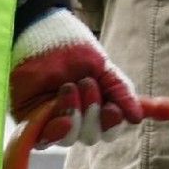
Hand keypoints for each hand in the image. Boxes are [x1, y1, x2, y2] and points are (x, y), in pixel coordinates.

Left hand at [9, 10, 142, 147]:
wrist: (43, 30)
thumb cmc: (72, 47)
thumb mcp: (103, 68)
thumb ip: (121, 91)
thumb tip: (138, 118)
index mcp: (94, 109)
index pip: (108, 130)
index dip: (112, 125)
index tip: (114, 110)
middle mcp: (74, 119)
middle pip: (91, 137)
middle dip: (92, 113)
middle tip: (87, 83)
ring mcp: (51, 120)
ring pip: (70, 138)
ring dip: (76, 115)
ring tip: (69, 86)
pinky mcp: (30, 120)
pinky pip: (46, 138)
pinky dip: (58, 130)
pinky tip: (64, 119)